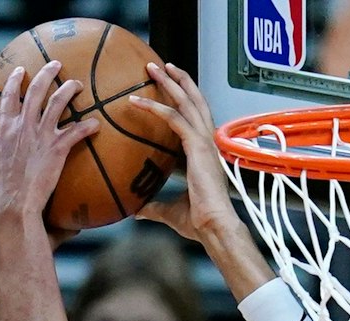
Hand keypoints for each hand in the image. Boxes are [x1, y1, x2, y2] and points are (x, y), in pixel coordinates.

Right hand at [0, 61, 99, 230]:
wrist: (12, 209)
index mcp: (3, 128)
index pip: (8, 96)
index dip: (14, 81)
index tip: (20, 71)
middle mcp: (23, 126)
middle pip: (36, 91)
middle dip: (46, 73)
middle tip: (55, 64)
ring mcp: (41, 136)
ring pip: (58, 103)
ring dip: (68, 90)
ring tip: (76, 84)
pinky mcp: (57, 150)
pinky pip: (76, 132)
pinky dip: (87, 127)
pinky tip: (95, 124)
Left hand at [130, 62, 238, 242]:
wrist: (213, 227)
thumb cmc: (200, 222)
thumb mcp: (171, 211)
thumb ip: (154, 207)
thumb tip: (137, 211)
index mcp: (205, 152)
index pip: (194, 117)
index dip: (184, 99)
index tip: (169, 87)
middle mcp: (207, 141)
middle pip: (194, 100)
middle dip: (178, 80)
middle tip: (159, 65)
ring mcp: (204, 141)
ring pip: (186, 101)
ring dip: (169, 82)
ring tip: (151, 68)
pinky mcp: (197, 146)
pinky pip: (174, 118)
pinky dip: (155, 107)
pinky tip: (135, 101)